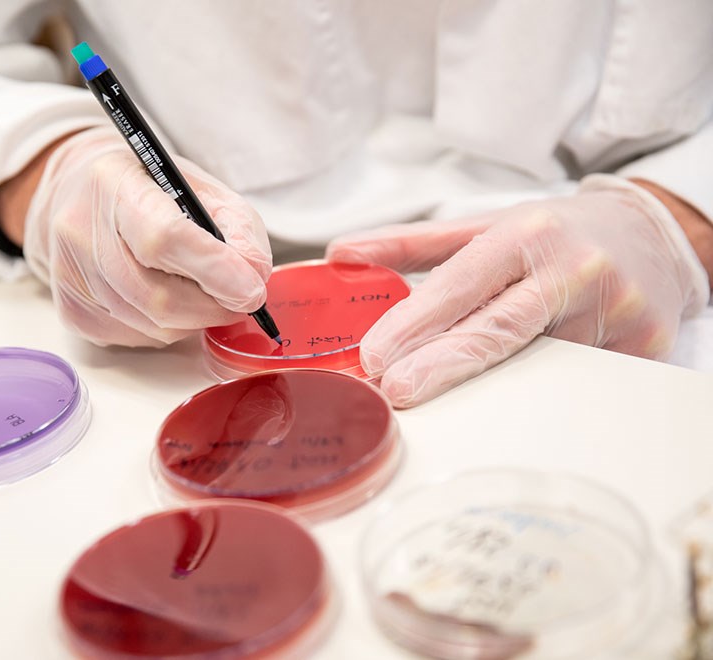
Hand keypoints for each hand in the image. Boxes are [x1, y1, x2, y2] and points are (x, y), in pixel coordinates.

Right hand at [20, 126, 271, 346]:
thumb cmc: (151, 191)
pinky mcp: (73, 313)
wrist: (83, 197)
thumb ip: (238, 228)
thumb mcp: (204, 189)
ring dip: (194, 319)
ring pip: (154, 326)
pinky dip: (169, 327)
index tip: (252, 291)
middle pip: (160, 297)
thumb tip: (253, 279)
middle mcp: (80, 231)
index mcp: (114, 185)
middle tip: (240, 298)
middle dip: (214, 307)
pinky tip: (167, 297)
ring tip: (200, 290)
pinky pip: (140, 338)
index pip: (164, 239)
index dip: (214, 271)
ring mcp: (71, 278)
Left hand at [326, 177, 708, 406]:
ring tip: (442, 408)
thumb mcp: (484, 226)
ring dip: (485, 391)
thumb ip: (411, 244)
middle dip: (440, 366)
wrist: (652, 234)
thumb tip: (340, 253)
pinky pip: (577, 385)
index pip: (462, 284)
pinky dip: (537, 398)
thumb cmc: (555, 232)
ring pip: (535, 367)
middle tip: (396, 393)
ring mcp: (615, 311)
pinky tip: (508, 409)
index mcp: (528, 233)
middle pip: (497, 330)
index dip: (416, 323)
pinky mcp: (643, 348)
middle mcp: (574, 269)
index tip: (376, 356)